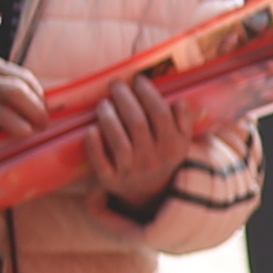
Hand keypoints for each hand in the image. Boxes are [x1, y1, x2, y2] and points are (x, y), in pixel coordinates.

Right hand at [0, 54, 52, 146]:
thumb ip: (11, 91)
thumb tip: (46, 110)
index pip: (22, 78)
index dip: (39, 98)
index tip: (46, 114)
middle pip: (15, 92)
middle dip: (34, 111)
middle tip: (42, 126)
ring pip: (1, 112)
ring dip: (19, 127)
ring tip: (27, 135)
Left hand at [87, 71, 195, 211]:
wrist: (148, 193)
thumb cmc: (160, 156)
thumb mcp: (179, 143)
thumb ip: (182, 122)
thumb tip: (179, 101)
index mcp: (173, 148)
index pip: (160, 114)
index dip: (147, 93)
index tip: (137, 79)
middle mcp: (154, 161)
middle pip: (137, 123)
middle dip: (125, 99)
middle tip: (116, 84)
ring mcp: (132, 172)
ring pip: (119, 142)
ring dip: (109, 118)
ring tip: (103, 103)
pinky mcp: (111, 180)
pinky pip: (101, 162)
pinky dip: (94, 145)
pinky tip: (90, 129)